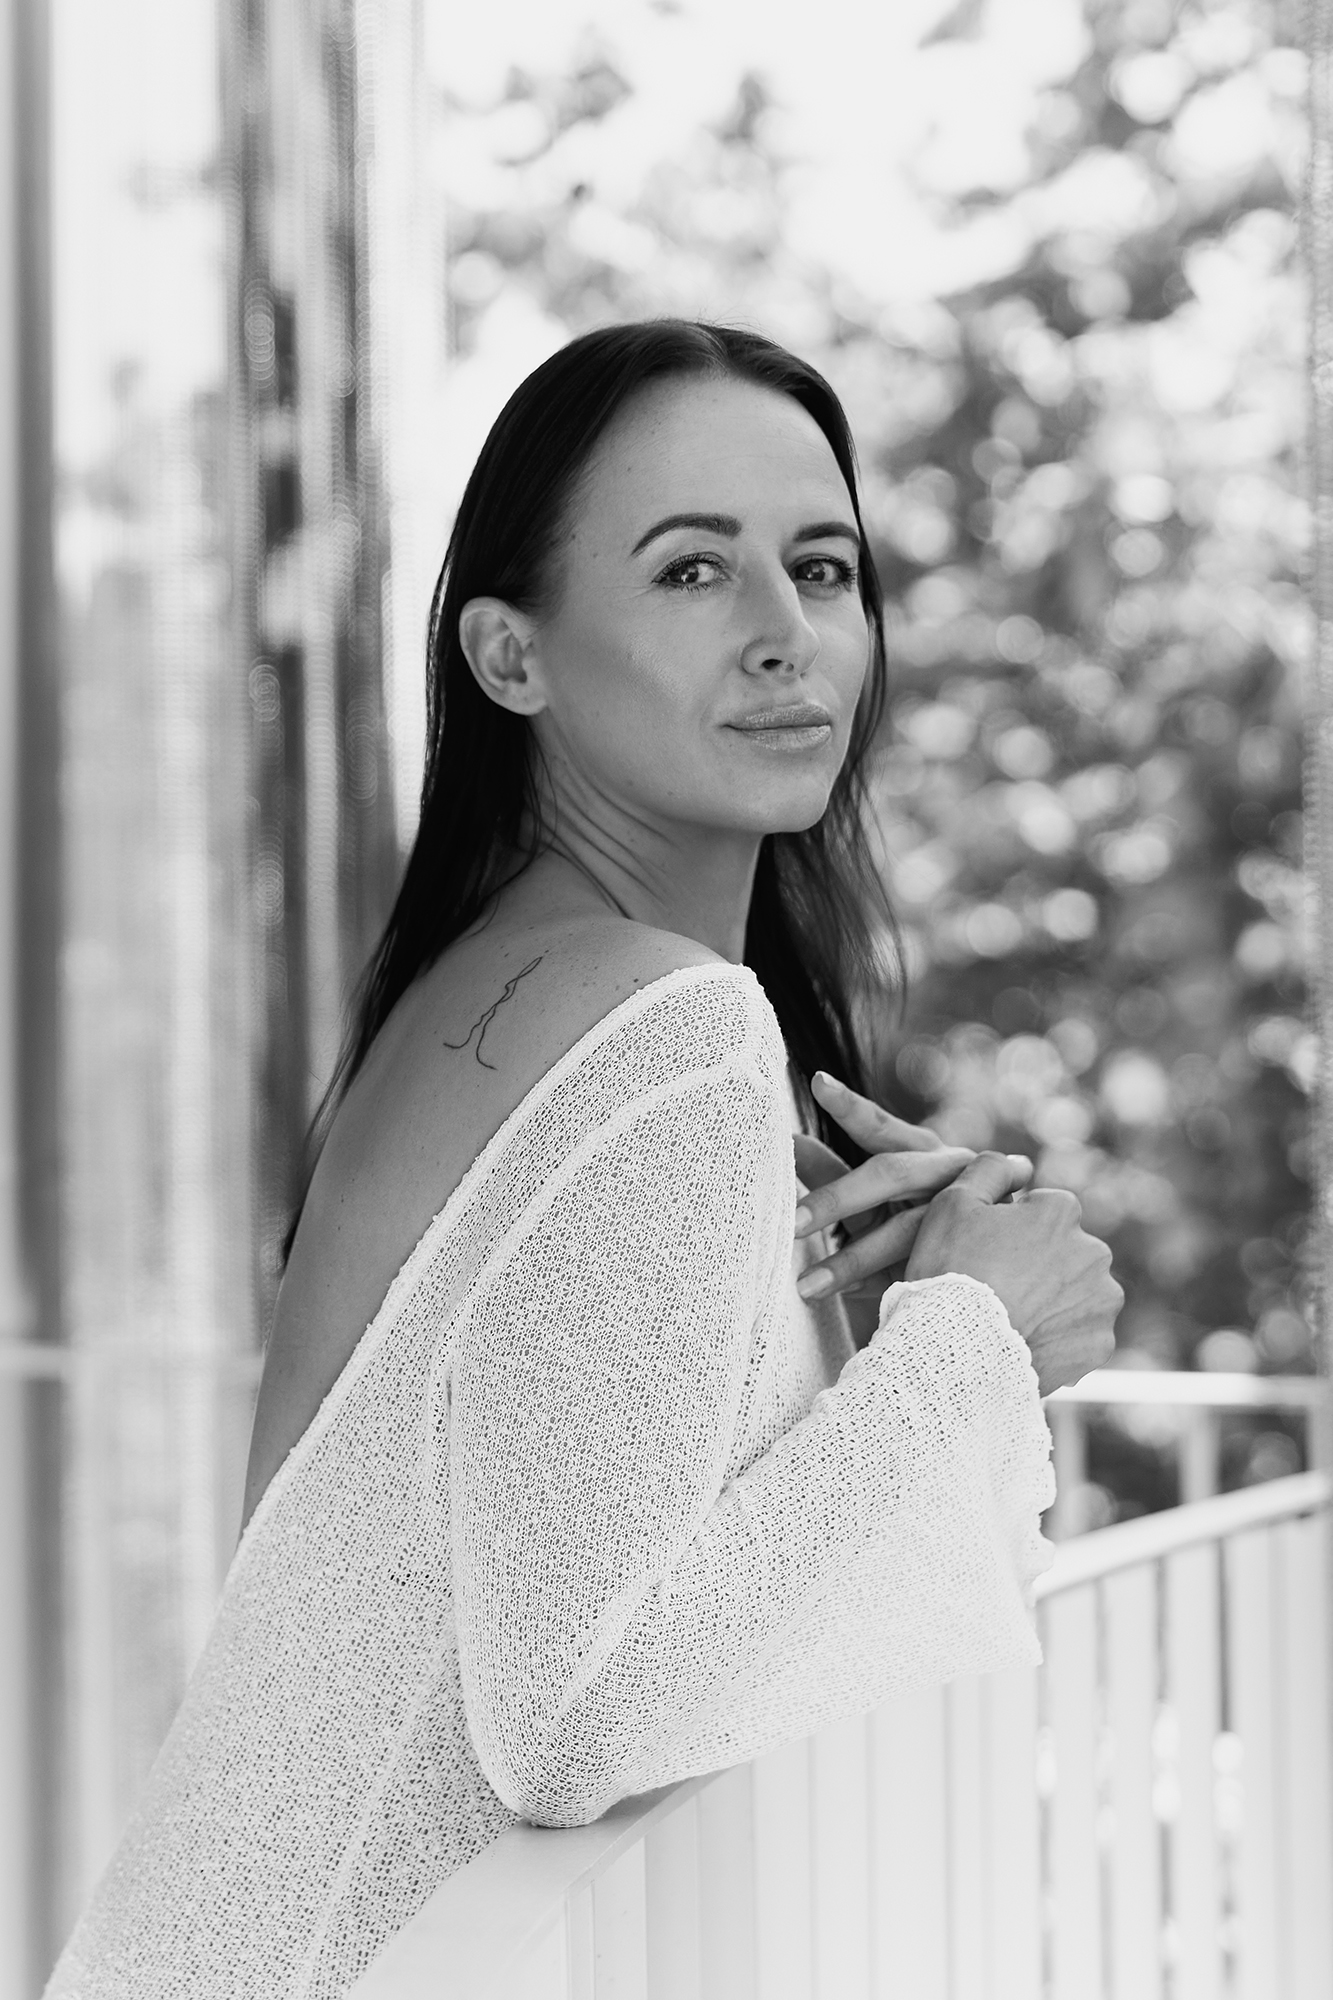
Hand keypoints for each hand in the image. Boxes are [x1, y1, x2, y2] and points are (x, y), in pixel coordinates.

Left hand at [793, 1072, 983, 1304]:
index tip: (819, 1083)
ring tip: (804, 1286)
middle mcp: (947, 1174)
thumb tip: (787, 1142)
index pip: (881, 1126)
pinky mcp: (968, 1260)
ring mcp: (965, 1215)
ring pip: (906, 1232)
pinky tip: (848, 1299)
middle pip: (892, 1174)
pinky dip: (882, 1286)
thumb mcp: (876, 1194)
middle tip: (790, 1223)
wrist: (992, 1269)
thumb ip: (834, 1170)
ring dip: (852, 1261)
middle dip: (837, 1199)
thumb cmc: (922, 1217)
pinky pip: (919, 1272)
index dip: (851, 1106)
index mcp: (922, 1152)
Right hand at [904, 1153, 1121, 1394]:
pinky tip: (1025, 1342)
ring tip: (1011, 1319)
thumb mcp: (952, 1203)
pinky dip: (1058, 1337)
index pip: (1040, 1211)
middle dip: (1038, 1264)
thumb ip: (990, 1169)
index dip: (1008, 1230)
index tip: (985, 1253)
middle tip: (997, 1288)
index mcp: (1062, 1211)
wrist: (957, 1351)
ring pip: (1075, 1293)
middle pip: (1063, 1252)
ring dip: (1053, 1301)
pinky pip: (1079, 1334)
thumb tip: (1022, 1164)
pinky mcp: (1099, 1344)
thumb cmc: (952, 1271)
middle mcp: (1094, 1252)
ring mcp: (1101, 1301)